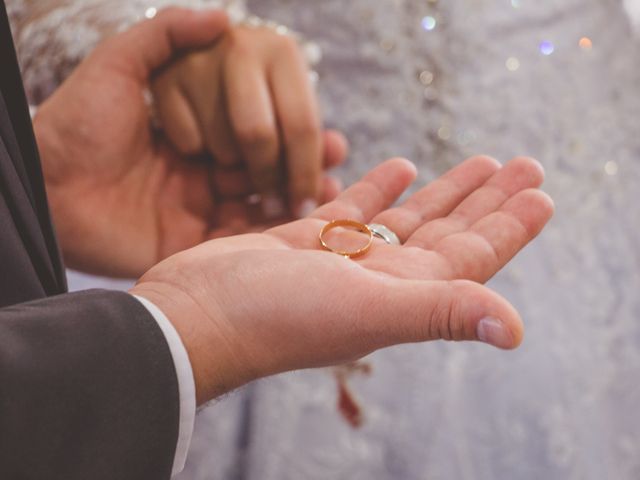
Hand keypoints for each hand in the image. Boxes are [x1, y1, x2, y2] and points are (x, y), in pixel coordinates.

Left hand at [33, 9, 343, 277]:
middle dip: (300, 157)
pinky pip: (244, 234)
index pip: (257, 120)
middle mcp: (205, 162)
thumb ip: (167, 34)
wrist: (43, 188)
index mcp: (196, 122)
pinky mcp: (195, 239)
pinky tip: (308, 215)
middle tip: (332, 153)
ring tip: (332, 182)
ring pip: (262, 196)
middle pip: (266, 160)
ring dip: (300, 188)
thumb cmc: (76, 123)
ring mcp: (202, 202)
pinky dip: (277, 227)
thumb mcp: (117, 66)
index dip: (288, 124)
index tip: (317, 120)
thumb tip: (224, 14)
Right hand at [130, 156, 553, 403]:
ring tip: (477, 161)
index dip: (509, 226)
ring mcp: (343, 260)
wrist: (198, 315)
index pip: (473, 256)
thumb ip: (440, 311)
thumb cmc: (278, 317)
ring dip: (444, 191)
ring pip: (407, 219)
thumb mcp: (367, 309)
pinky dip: (380, 189)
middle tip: (523, 166)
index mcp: (403, 293)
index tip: (540, 192)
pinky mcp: (307, 241)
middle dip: (487, 200)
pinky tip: (401, 166)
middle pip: (449, 232)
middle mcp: (380, 279)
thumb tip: (514, 331)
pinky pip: (355, 210)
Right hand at [151, 22, 346, 216]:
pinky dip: (199, 153)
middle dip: (267, 179)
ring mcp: (197, 61)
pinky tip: (203, 144)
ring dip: (231, 166)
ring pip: (222, 144)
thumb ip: (310, 141)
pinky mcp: (163, 79)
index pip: (301, 125)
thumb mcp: (288, 108)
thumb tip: (333, 174)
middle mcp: (241, 47)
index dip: (305, 175)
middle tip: (271, 204)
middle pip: (258, 136)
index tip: (305, 208)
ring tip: (235, 160)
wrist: (203, 54)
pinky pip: (189, 142)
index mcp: (283, 53)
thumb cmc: (259, 93)